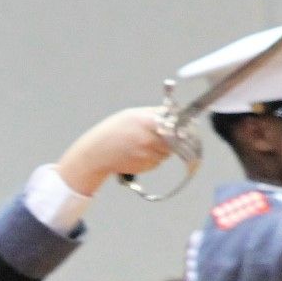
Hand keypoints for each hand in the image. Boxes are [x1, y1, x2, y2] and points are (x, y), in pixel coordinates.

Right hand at [55, 107, 172, 193]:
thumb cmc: (113, 131)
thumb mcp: (133, 115)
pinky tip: (138, 154)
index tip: (184, 128)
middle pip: (175, 140)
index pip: (177, 125)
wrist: (97, 153)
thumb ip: (155, 114)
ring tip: (143, 145)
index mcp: (148, 121)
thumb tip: (177, 114)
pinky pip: (157, 162)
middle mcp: (150, 138)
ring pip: (167, 153)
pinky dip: (152, 158)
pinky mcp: (145, 166)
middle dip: (172, 139)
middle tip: (159, 136)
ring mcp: (148, 153)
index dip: (182, 127)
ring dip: (161, 150)